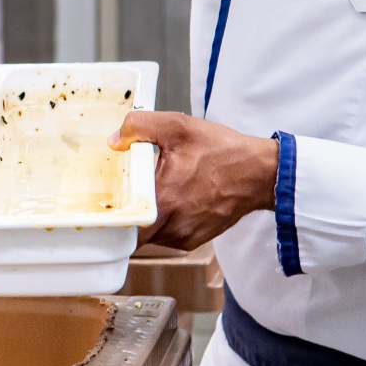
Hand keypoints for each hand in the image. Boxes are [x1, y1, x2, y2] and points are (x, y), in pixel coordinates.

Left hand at [110, 111, 278, 250]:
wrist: (261, 173)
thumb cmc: (223, 151)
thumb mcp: (179, 126)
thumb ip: (140, 126)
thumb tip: (114, 141)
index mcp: (164, 200)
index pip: (123, 227)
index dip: (110, 218)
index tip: (104, 204)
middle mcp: (173, 225)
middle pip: (133, 231)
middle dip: (126, 213)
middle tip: (125, 192)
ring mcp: (185, 236)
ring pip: (149, 233)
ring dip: (146, 216)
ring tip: (153, 191)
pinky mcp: (195, 239)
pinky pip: (167, 234)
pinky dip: (163, 220)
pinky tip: (171, 199)